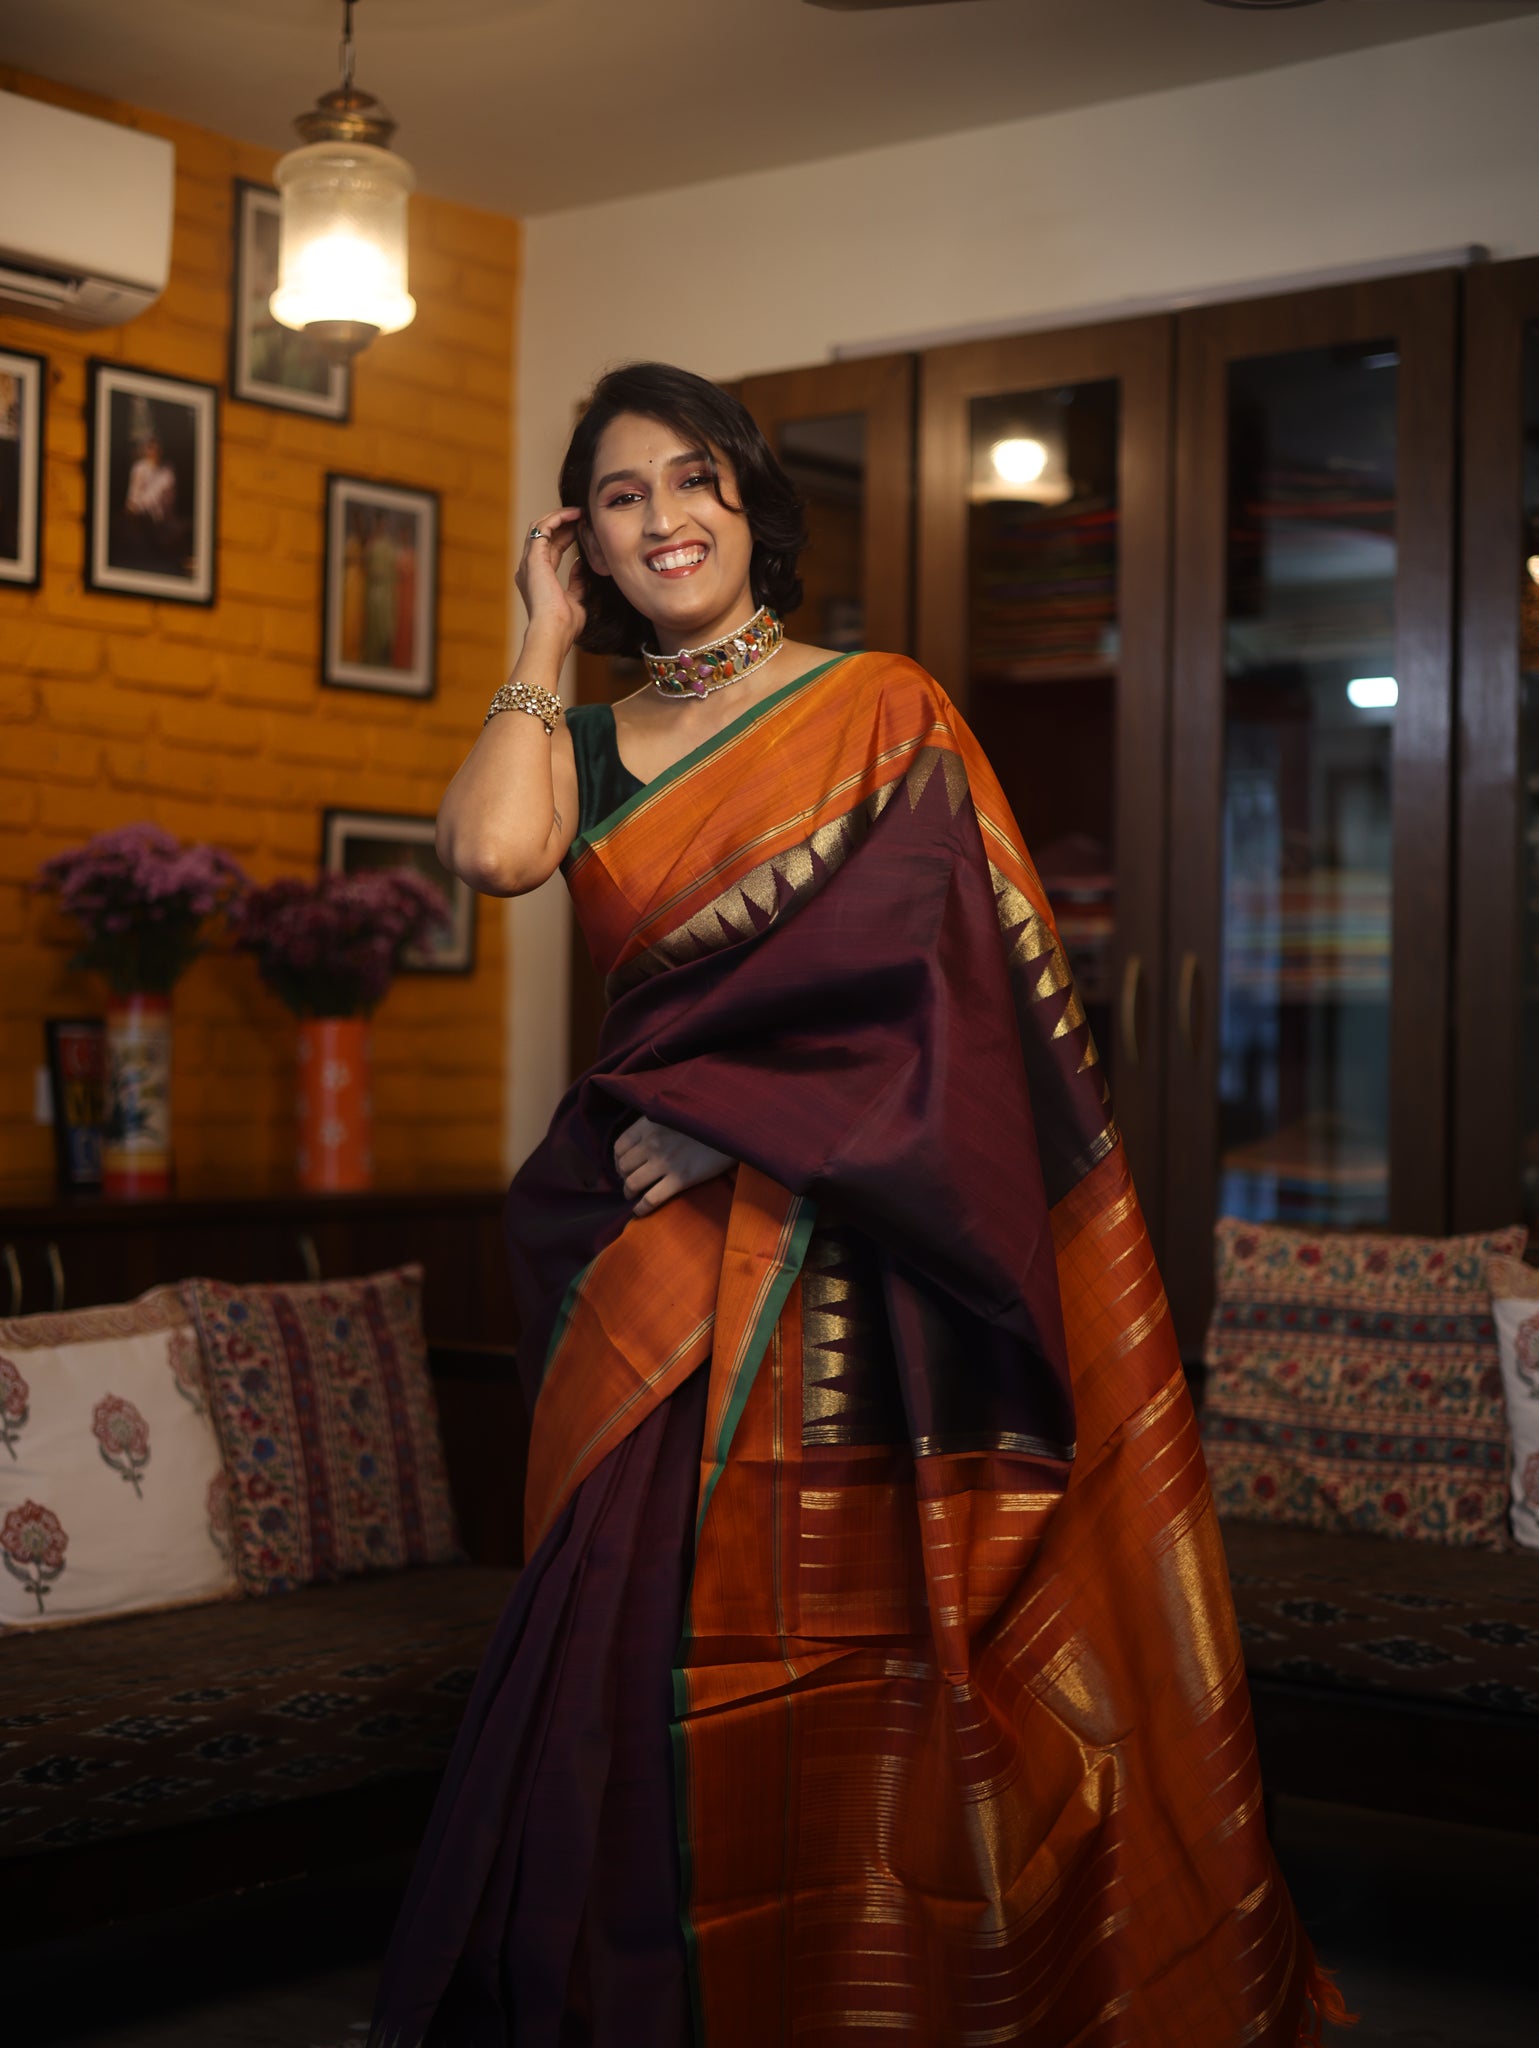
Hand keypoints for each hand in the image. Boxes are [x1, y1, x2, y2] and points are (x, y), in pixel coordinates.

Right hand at [515, 505, 587, 654]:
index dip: (566, 536)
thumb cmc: (564, 625)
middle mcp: (529, 568)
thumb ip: (577, 582)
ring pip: (540, 527)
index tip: (582, 529)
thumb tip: (581, 565)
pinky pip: (543, 528)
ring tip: (578, 511)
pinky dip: (557, 518)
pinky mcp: (533, 558)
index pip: (550, 549)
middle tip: (582, 516)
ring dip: (559, 516)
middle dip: (563, 523)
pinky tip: (573, 515)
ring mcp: (528, 562)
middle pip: (544, 535)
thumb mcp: (576, 600)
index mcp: (537, 578)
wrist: (553, 632)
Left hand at [614, 1115, 733, 1215]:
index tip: (623, 1166)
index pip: (620, 1146)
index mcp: (649, 1124)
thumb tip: (645, 1135)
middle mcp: (652, 1143)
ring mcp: (665, 1162)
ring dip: (628, 1193)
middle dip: (623, 1177)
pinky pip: (650, 1199)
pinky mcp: (680, 1179)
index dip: (617, 1160)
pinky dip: (640, 1209)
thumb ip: (657, 1119)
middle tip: (629, 1182)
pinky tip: (639, 1211)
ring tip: (632, 1196)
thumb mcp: (676, 1110)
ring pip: (632, 1184)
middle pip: (624, 1167)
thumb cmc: (706, 1118)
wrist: (732, 1127)